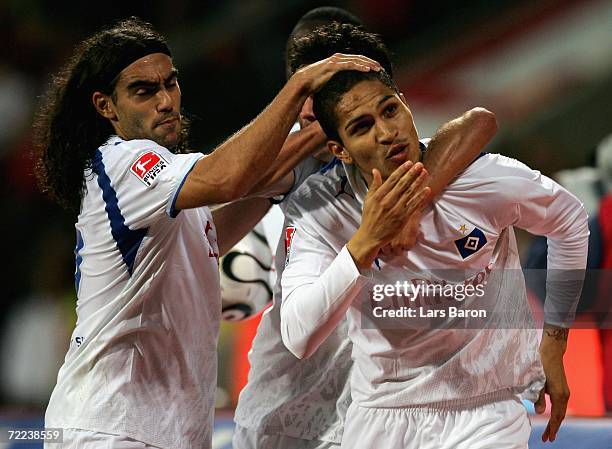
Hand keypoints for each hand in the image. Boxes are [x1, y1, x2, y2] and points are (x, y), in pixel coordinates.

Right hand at [291, 53, 380, 94]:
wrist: (303, 82)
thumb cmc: (315, 84)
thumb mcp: (330, 82)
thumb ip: (337, 83)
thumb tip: (342, 93)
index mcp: (338, 61)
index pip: (355, 60)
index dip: (366, 63)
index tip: (376, 68)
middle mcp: (338, 58)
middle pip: (358, 58)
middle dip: (370, 62)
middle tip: (380, 67)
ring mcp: (336, 61)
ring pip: (356, 60)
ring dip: (368, 63)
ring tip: (377, 68)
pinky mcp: (333, 65)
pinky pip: (349, 65)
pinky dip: (359, 66)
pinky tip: (367, 69)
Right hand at [348, 161, 429, 268]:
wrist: (370, 236)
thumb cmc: (369, 217)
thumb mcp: (368, 199)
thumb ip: (374, 185)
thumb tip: (375, 170)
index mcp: (378, 196)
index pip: (392, 180)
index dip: (402, 170)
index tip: (409, 163)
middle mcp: (387, 202)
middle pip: (402, 184)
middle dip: (412, 173)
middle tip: (420, 165)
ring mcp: (395, 210)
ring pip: (409, 193)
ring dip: (418, 182)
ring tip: (425, 173)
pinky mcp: (402, 218)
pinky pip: (414, 205)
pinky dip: (420, 197)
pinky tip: (427, 189)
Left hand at [535, 326, 569, 442]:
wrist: (551, 352)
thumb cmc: (541, 366)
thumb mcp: (537, 382)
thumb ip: (538, 398)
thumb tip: (538, 412)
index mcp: (559, 396)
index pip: (556, 417)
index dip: (552, 428)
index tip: (547, 438)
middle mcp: (564, 395)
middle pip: (560, 416)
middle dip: (553, 428)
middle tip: (546, 439)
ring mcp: (564, 392)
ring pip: (560, 411)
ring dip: (555, 422)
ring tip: (548, 431)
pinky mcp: (561, 388)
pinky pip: (559, 405)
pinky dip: (556, 413)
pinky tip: (551, 416)